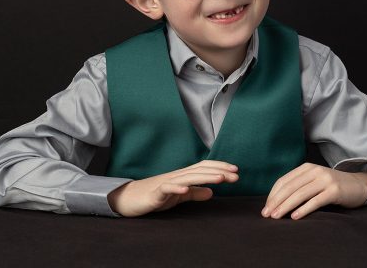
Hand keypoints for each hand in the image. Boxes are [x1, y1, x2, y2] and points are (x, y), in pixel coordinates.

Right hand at [107, 160, 238, 216]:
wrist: (130, 198)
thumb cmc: (155, 196)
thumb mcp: (179, 196)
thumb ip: (194, 193)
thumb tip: (211, 192)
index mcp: (183, 176)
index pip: (204, 168)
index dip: (220, 168)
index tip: (236, 172)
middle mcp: (177, 176)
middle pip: (200, 170)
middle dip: (219, 171)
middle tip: (236, 175)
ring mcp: (166, 183)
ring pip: (188, 177)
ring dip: (205, 177)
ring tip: (220, 178)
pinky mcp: (156, 193)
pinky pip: (167, 189)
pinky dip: (177, 188)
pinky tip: (186, 189)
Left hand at [261, 163, 366, 219]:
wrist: (359, 186)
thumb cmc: (332, 187)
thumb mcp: (314, 181)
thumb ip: (299, 186)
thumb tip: (276, 201)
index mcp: (306, 167)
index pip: (283, 181)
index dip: (273, 195)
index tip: (266, 208)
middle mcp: (314, 171)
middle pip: (290, 187)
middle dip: (276, 201)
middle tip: (267, 215)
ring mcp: (325, 180)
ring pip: (300, 194)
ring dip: (286, 206)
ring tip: (277, 217)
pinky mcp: (334, 190)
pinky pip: (315, 200)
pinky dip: (304, 209)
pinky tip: (295, 217)